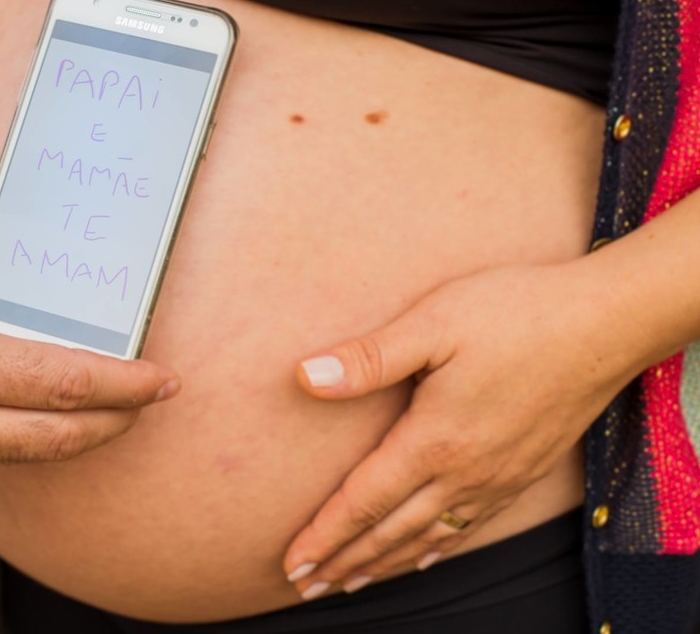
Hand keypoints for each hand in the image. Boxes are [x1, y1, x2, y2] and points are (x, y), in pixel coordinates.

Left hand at [281, 263, 637, 598]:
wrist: (604, 323)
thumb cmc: (515, 313)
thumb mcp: (432, 323)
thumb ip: (369, 358)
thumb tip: (305, 377)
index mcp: (434, 441)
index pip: (364, 503)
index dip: (325, 535)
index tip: (292, 563)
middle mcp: (465, 472)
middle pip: (391, 532)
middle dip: (344, 561)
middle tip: (306, 584)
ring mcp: (498, 477)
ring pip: (429, 537)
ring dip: (386, 562)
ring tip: (351, 581)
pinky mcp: (522, 470)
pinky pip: (469, 526)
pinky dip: (437, 549)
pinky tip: (424, 556)